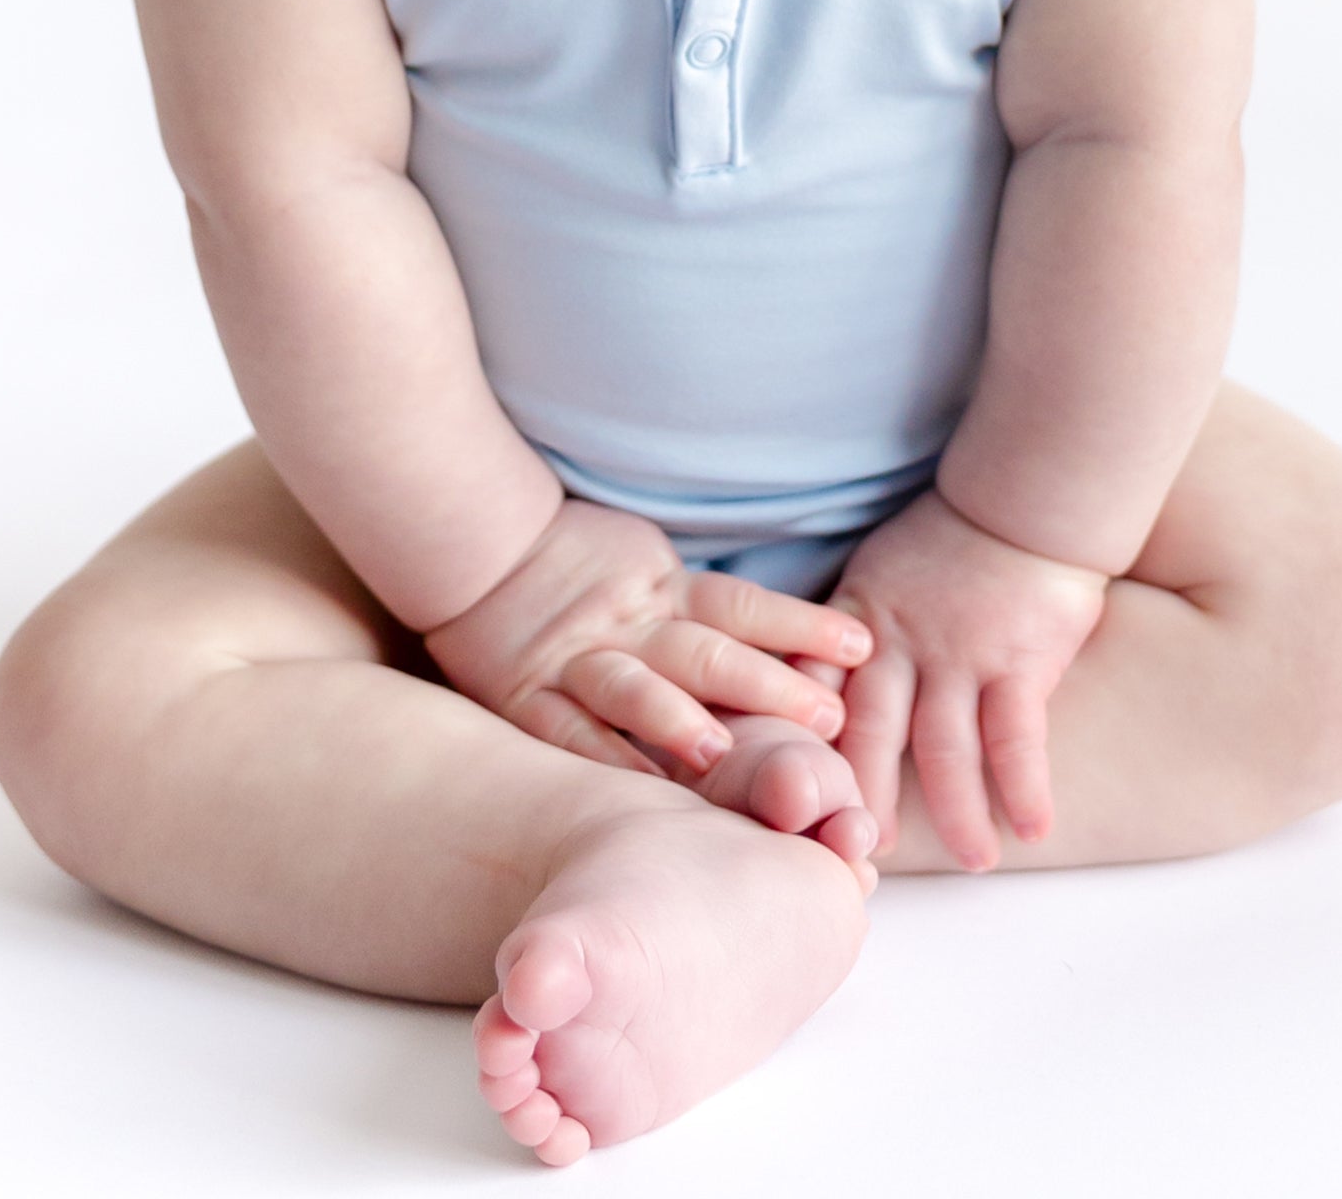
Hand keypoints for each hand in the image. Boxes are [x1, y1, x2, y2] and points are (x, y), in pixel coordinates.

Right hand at [421, 499, 871, 785]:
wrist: (479, 547)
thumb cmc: (576, 564)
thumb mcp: (646, 568)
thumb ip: (700, 608)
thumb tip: (795, 644)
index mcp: (663, 590)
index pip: (743, 605)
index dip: (802, 623)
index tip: (862, 647)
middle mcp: (629, 626)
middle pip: (706, 652)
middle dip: (768, 686)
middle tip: (827, 716)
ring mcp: (576, 660)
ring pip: (636, 688)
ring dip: (679, 720)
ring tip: (722, 751)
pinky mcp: (526, 694)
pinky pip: (568, 731)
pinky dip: (603, 760)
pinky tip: (639, 794)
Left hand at [830, 490, 1109, 868]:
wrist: (1024, 499)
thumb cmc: (948, 543)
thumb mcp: (877, 574)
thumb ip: (848, 634)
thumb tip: (805, 693)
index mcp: (859, 621)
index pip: (817, 693)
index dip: (801, 751)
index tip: (793, 801)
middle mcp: (901, 643)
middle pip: (870, 736)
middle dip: (864, 800)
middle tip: (864, 852)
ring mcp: (961, 655)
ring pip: (945, 752)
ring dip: (959, 816)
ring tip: (974, 862)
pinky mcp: (1018, 662)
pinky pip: (1017, 739)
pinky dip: (1025, 788)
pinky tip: (1035, 828)